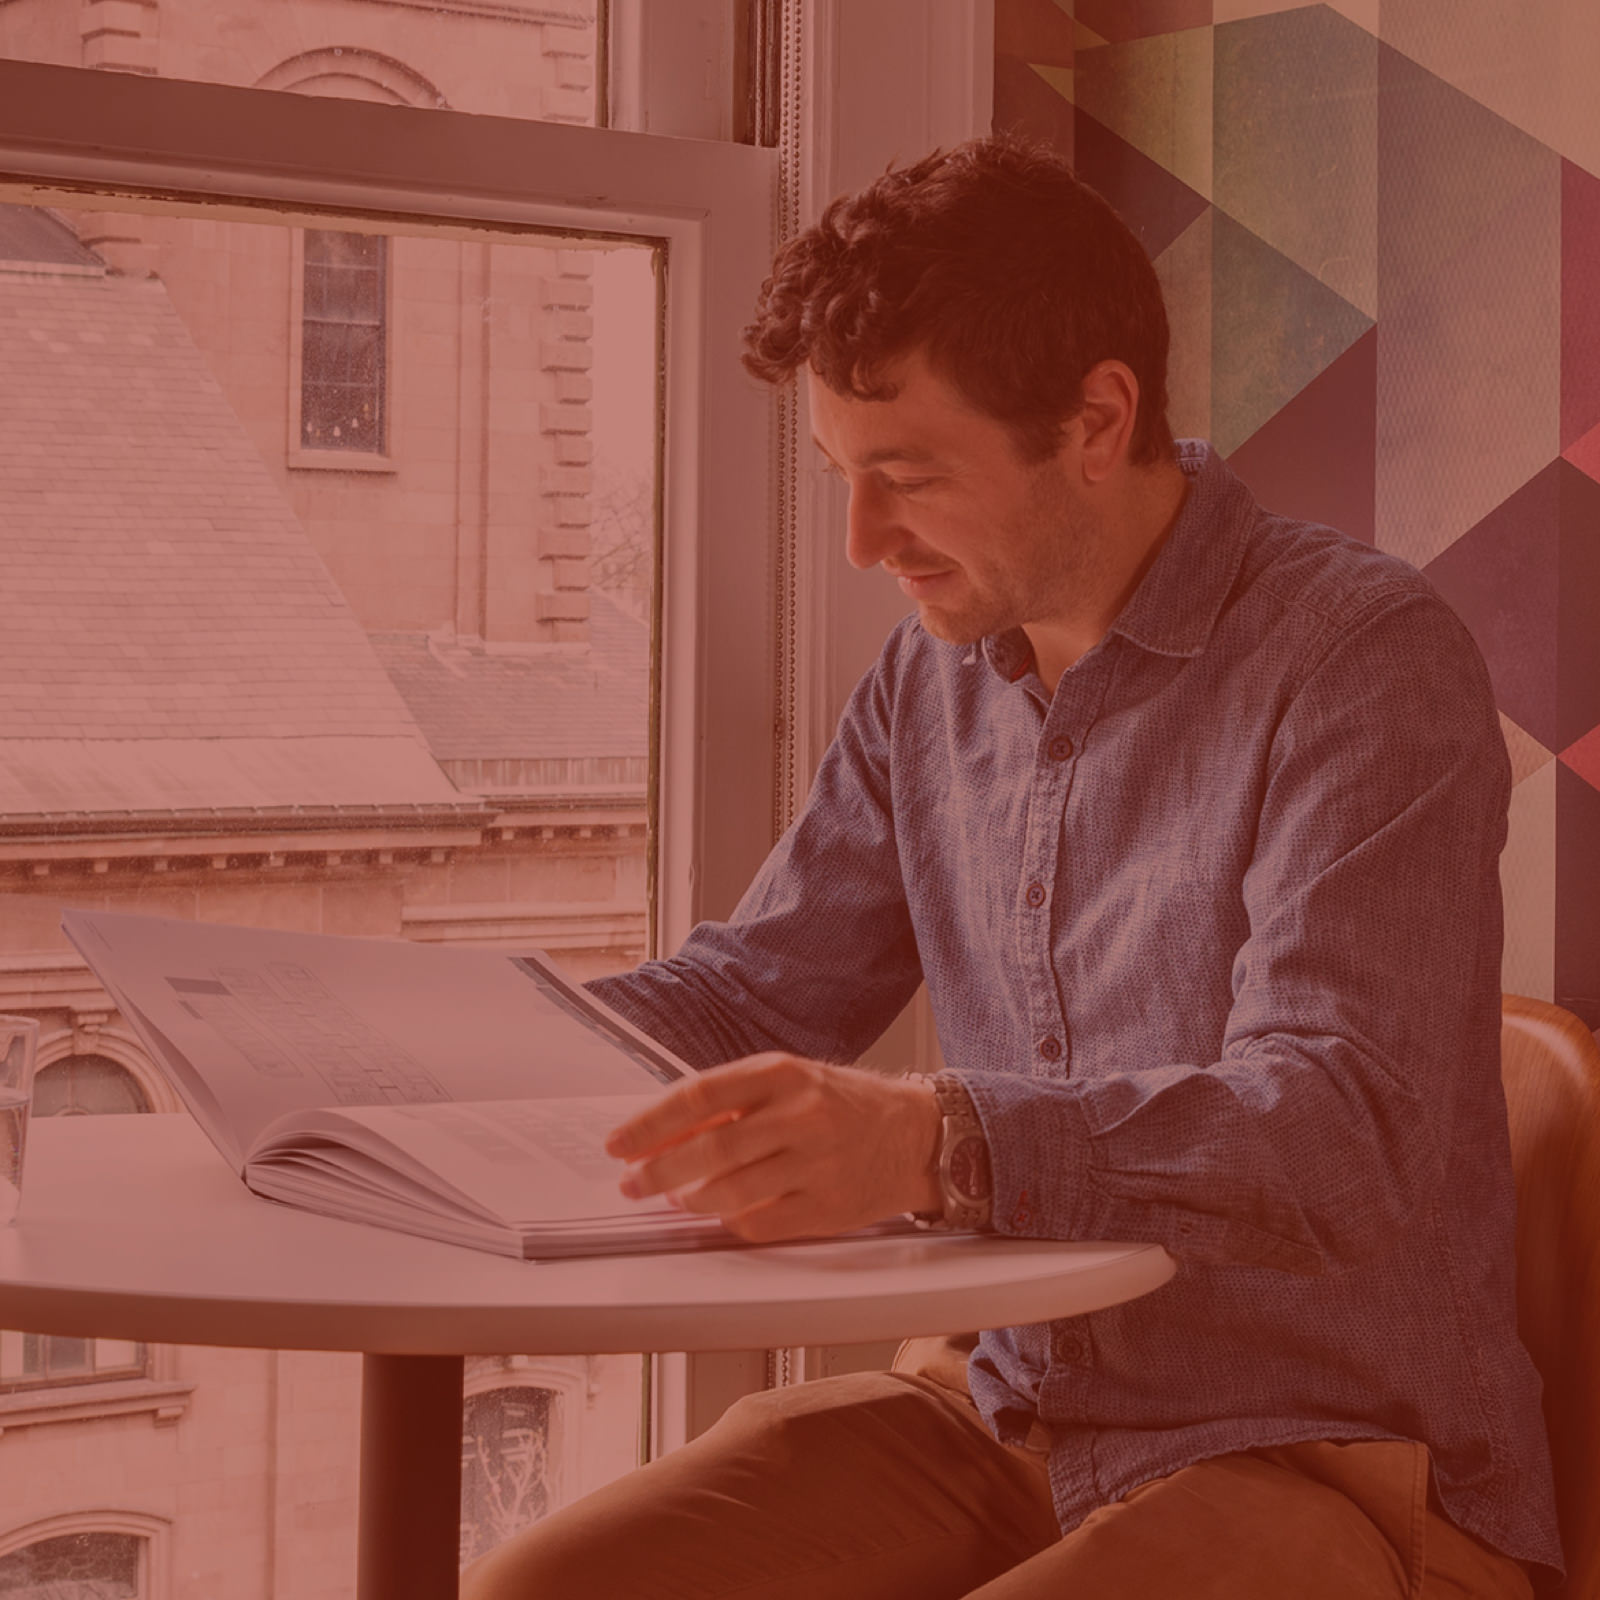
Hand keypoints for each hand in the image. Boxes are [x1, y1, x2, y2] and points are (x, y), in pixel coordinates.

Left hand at [605, 1053, 943, 1242]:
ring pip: (729, 1193)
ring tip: (678, 1197)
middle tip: (632, 1184)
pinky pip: (759, 1223)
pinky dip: (730, 1221)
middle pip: (708, 1149)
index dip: (649, 1123)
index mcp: (782, 1073)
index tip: (619, 1143)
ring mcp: (816, 1163)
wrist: (917, 1136)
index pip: (698, 1096)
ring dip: (690, 1201)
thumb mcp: (791, 1081)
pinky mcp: (827, 1208)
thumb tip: (662, 1135)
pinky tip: (723, 1212)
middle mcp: (800, 1114)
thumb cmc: (843, 1105)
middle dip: (657, 1171)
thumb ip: (732, 1102)